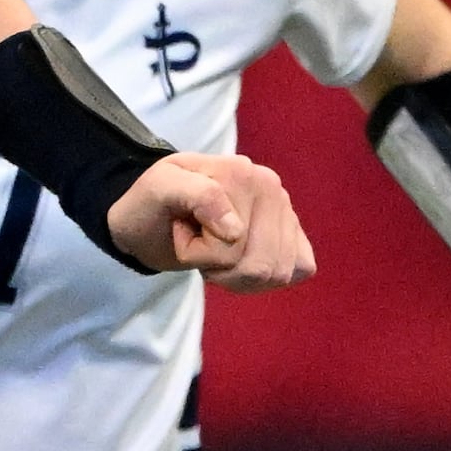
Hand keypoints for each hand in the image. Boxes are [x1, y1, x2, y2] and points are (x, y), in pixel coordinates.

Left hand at [111, 153, 311, 290]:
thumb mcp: (159, 190)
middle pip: (260, 262)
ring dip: (237, 275)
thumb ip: (196, 196)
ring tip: (215, 252)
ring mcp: (287, 210)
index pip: (233, 240)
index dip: (198, 250)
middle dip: (219, 267)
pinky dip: (266, 279)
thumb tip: (237, 229)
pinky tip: (240, 262)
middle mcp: (271, 186)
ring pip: (277, 272)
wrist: (151, 218)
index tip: (180, 228)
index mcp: (240, 172)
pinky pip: (299, 269)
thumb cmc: (151, 205)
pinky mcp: (296, 233)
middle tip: (198, 245)